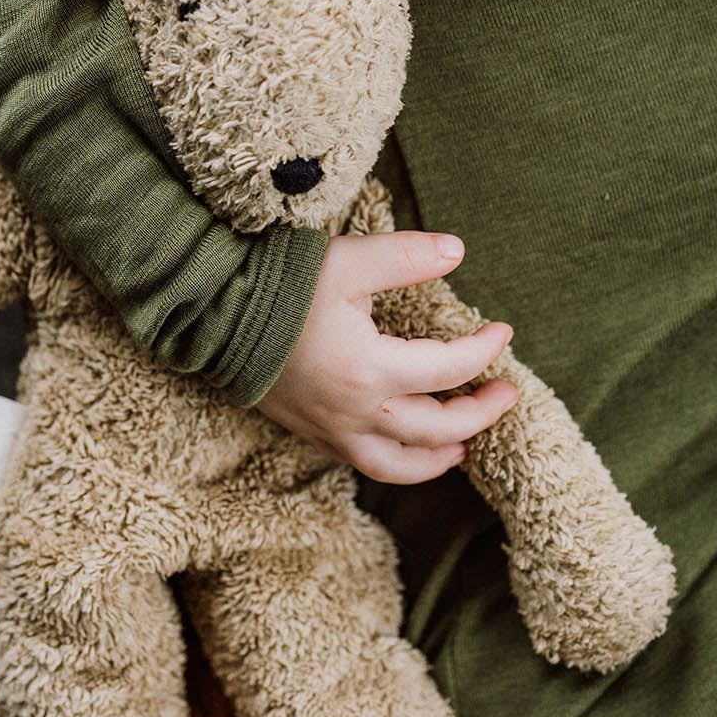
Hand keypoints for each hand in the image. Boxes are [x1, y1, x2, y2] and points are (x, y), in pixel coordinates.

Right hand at [258, 231, 517, 483]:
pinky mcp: (308, 431)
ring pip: (397, 465)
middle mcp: (354, 412)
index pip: (448, 370)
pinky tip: (404, 444)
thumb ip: (406, 256)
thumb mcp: (348, 261)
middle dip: (478, 414)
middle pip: (435, 430)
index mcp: (370, 369)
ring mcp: (329, 429)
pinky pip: (361, 462)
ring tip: (463, 446)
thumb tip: (457, 251)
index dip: (483, 351)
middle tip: (506, 395)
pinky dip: (395, 462)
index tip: (502, 332)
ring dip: (438, 458)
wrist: (211, 314)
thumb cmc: (278, 285)